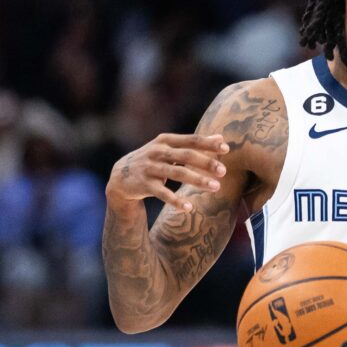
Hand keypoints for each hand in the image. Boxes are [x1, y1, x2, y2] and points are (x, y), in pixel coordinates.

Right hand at [107, 134, 229, 212]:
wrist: (120, 176)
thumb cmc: (153, 160)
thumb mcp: (169, 148)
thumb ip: (193, 144)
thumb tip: (221, 139)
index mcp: (166, 141)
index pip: (191, 140)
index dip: (208, 144)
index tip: (226, 149)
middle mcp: (157, 152)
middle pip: (186, 155)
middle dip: (206, 163)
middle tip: (223, 172)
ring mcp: (150, 168)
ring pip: (177, 173)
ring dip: (197, 180)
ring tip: (215, 187)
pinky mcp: (144, 185)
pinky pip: (162, 194)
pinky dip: (176, 201)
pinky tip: (189, 208)